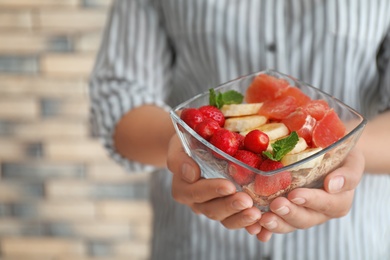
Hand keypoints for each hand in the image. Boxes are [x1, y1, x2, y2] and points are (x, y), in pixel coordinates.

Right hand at [167, 134, 261, 228]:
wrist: (203, 142)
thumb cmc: (191, 140)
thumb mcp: (179, 143)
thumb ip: (180, 158)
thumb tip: (191, 173)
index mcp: (182, 187)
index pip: (194, 192)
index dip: (211, 190)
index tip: (229, 186)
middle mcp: (196, 201)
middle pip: (211, 209)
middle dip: (230, 206)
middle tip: (247, 201)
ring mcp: (213, 207)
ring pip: (225, 219)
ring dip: (241, 218)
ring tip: (256, 213)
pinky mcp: (228, 210)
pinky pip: (237, 220)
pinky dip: (249, 224)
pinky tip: (262, 224)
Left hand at [245, 148, 364, 241]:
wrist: (326, 150)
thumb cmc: (340, 154)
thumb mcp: (352, 159)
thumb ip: (347, 173)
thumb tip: (332, 184)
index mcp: (338, 200)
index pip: (328, 204)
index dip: (311, 200)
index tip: (295, 195)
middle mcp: (320, 211)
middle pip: (306, 218)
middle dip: (290, 213)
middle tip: (276, 205)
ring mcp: (302, 213)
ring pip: (289, 224)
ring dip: (275, 223)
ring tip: (262, 218)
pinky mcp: (286, 212)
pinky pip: (276, 222)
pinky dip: (265, 229)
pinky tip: (255, 228)